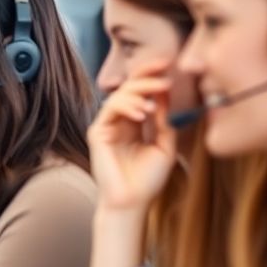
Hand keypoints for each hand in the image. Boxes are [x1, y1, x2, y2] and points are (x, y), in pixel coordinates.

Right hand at [88, 60, 178, 212]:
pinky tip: (143, 113)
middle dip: (147, 76)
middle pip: (129, 88)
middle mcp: (119, 121)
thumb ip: (164, 121)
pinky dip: (127, 106)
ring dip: (139, 93)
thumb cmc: (148, 180)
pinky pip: (110, 109)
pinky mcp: (97, 132)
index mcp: (134, 124)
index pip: (141, 93)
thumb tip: (164, 94)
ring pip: (119, 95)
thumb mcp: (164, 146)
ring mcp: (106, 126)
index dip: (152, 76)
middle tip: (165, 71)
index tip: (169, 64)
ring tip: (155, 103)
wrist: (132, 202)